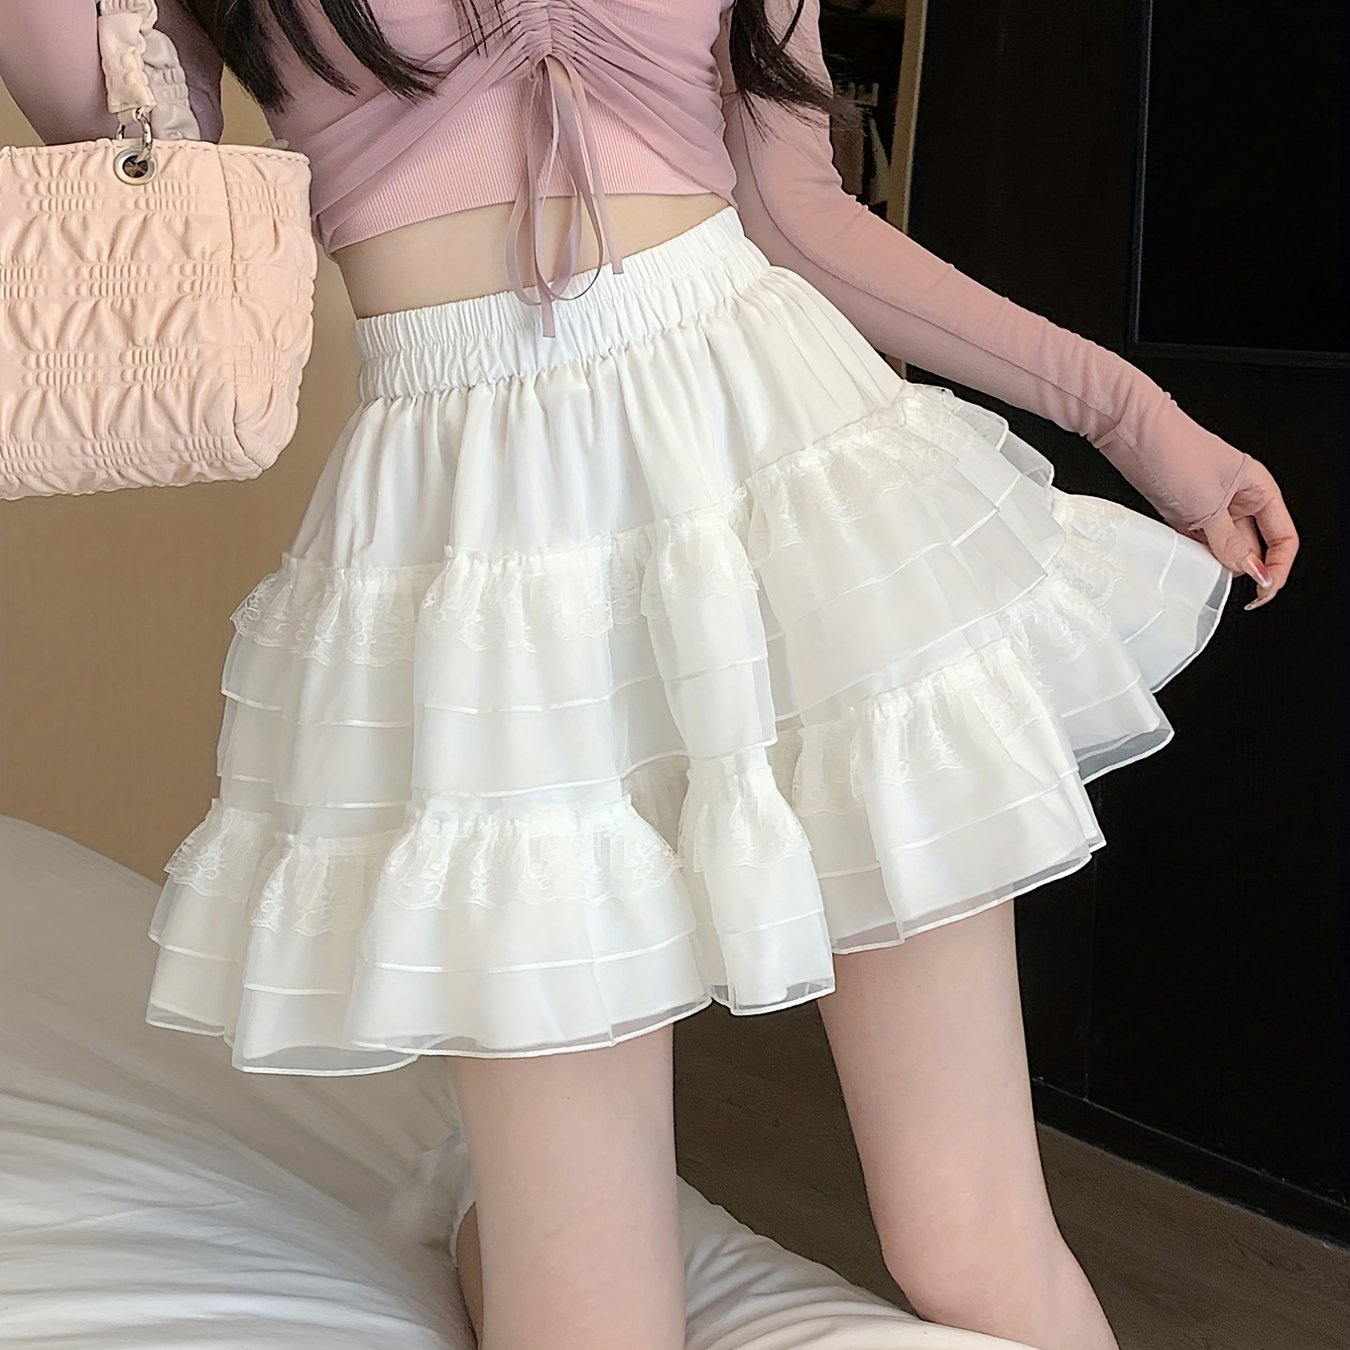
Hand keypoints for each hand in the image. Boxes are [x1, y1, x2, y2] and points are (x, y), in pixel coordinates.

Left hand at [1186, 456, 1297, 610]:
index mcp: (1259, 489)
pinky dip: (1195, 553)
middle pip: (1253, 546)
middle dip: (1242, 566)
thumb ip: (1230, 543)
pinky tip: (1186, 558)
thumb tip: (1252, 571)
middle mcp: (1240, 498)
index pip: (1283, 537)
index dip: (1278, 566)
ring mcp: (1211, 506)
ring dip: (1216, 561)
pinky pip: (1199, 541)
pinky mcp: (1185, 511)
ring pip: (1224, 546)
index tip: (1263, 589)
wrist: (1134, 434)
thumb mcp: (1209, 507)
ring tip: (1204, 566)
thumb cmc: (1177, 453)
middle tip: (1225, 580)